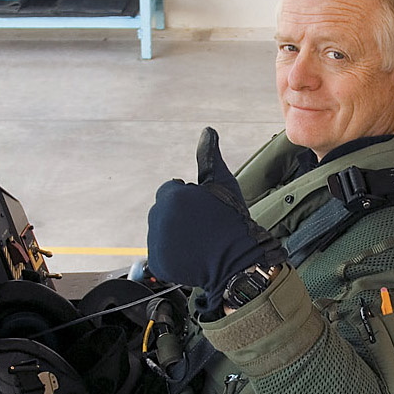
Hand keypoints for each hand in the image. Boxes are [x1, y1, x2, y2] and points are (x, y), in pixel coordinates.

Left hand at [147, 128, 286, 297]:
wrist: (238, 262)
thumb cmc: (232, 220)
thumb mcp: (222, 184)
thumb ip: (208, 157)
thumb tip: (207, 130)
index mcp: (171, 196)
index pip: (170, 190)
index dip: (189, 198)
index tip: (205, 211)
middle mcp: (157, 218)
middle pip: (163, 211)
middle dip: (179, 216)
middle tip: (203, 227)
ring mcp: (155, 242)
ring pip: (161, 232)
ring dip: (176, 235)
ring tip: (198, 242)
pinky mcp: (157, 263)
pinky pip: (160, 253)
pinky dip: (172, 255)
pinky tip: (192, 255)